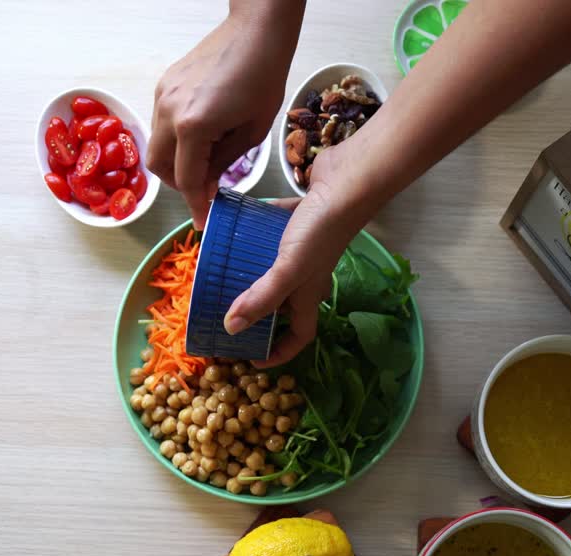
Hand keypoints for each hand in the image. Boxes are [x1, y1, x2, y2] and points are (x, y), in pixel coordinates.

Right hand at [148, 5, 302, 227]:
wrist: (255, 31)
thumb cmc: (264, 76)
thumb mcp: (252, 132)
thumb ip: (223, 163)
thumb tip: (207, 186)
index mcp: (193, 126)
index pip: (186, 180)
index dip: (196, 204)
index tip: (203, 220)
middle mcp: (169, 111)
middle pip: (160, 167)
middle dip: (180, 184)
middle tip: (205, 189)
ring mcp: (162, 96)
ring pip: (156, 145)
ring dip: (176, 162)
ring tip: (206, 162)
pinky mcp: (164, 85)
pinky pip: (161, 123)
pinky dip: (175, 139)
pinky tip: (201, 137)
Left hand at [223, 141, 374, 367]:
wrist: (348, 181)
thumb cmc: (322, 230)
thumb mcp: (288, 269)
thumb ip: (262, 298)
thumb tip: (231, 329)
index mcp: (308, 294)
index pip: (299, 335)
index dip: (279, 353)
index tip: (253, 359)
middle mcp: (307, 274)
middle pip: (283, 304)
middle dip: (258, 313)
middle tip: (226, 313)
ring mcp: (304, 247)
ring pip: (275, 268)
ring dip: (252, 272)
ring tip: (222, 272)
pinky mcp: (299, 220)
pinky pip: (272, 232)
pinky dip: (254, 232)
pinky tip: (234, 227)